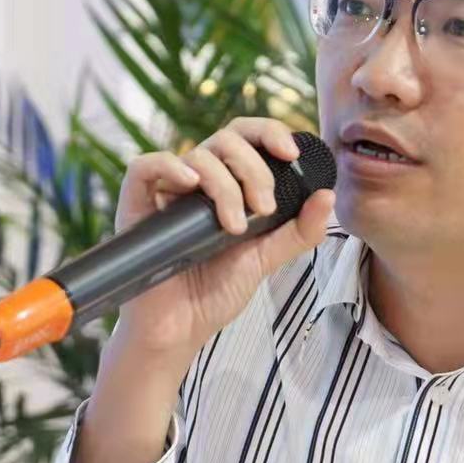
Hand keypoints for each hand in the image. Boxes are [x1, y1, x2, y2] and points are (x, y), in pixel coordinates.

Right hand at [109, 117, 335, 360]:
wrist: (180, 329)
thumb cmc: (215, 293)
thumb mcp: (266, 258)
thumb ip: (298, 230)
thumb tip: (327, 195)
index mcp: (227, 184)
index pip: (246, 138)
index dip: (269, 133)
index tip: (291, 154)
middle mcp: (196, 181)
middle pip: (226, 140)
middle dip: (254, 168)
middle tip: (264, 208)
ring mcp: (166, 191)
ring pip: (197, 155)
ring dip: (225, 185)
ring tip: (234, 227)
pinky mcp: (136, 204)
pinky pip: (145, 166)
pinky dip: (170, 166)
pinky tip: (190, 185)